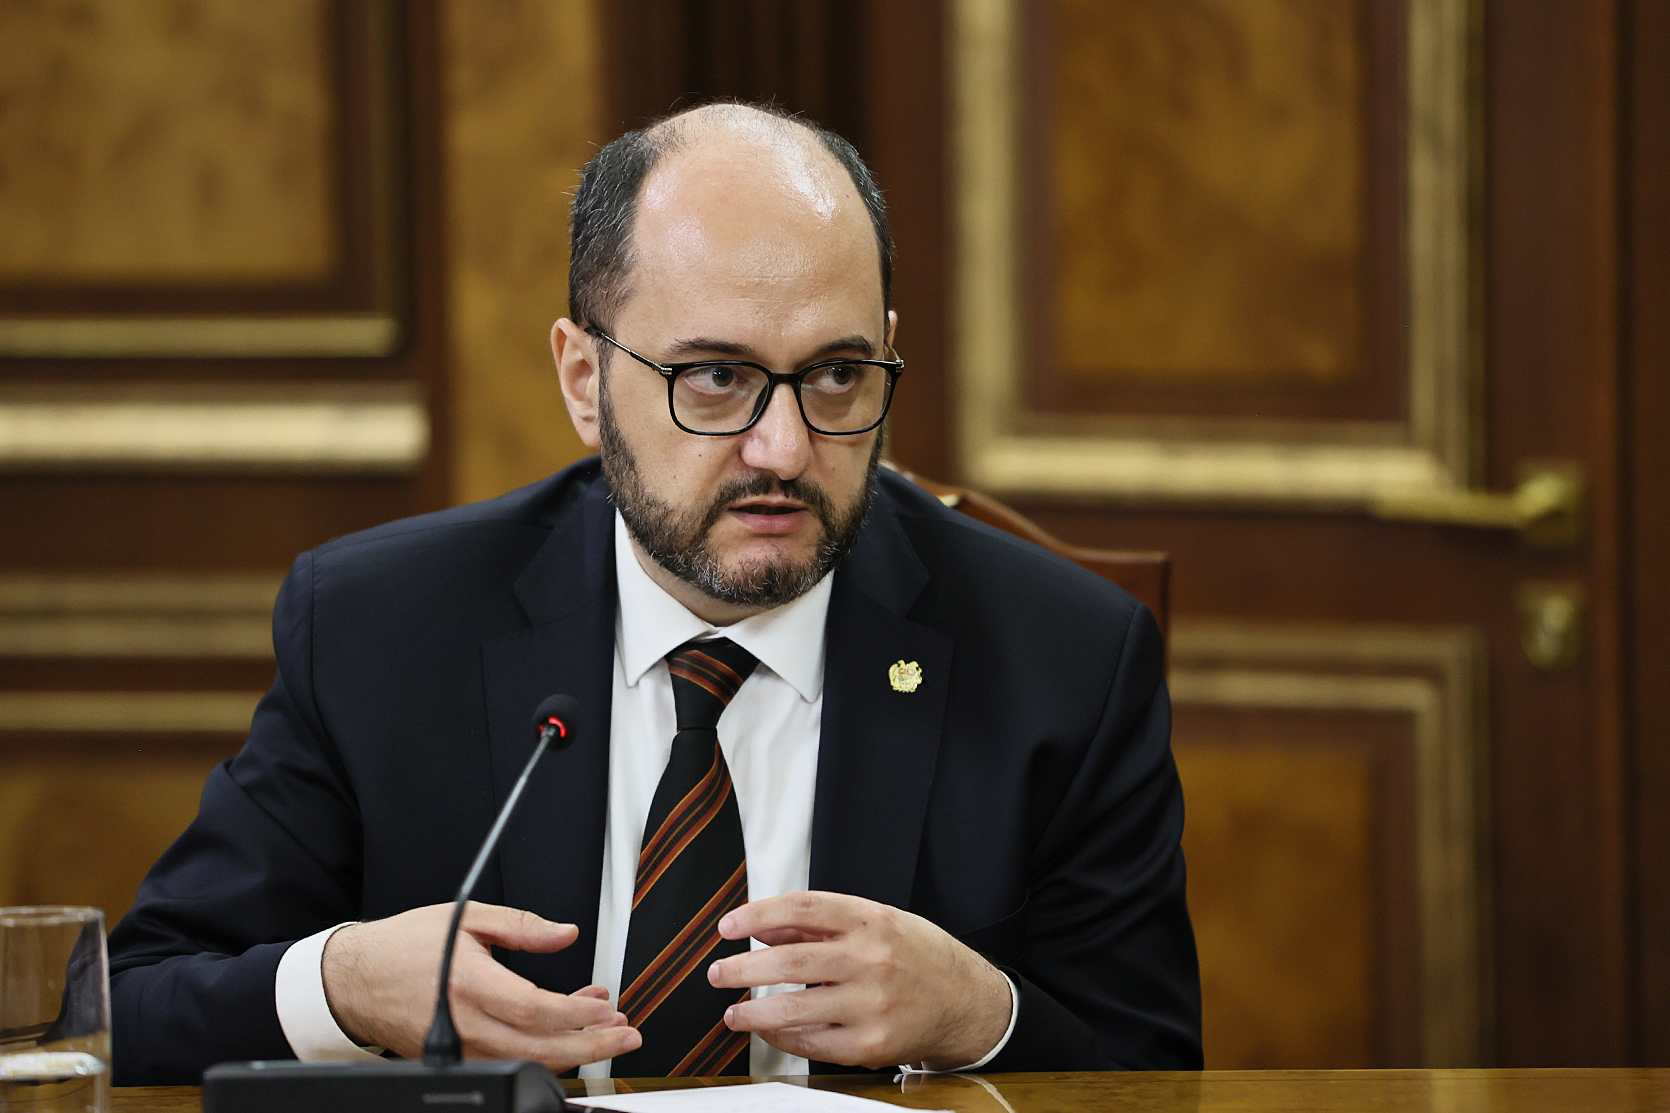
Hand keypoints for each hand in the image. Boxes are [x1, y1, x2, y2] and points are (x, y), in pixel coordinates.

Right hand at [321, 901, 639, 1069]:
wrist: (354, 979)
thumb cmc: (403, 946)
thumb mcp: (466, 918)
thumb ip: (521, 926)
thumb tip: (565, 933)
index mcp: (470, 984)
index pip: (535, 1009)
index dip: (576, 1014)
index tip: (606, 1007)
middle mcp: (465, 1025)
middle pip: (540, 1048)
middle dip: (591, 1045)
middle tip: (626, 1035)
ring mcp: (459, 1049)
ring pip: (527, 1062)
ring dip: (572, 1050)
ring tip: (604, 1031)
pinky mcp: (454, 1059)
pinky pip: (507, 1064)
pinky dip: (542, 1053)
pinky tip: (563, 1036)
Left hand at [707, 891, 1010, 1069]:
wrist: (967, 1002)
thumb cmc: (918, 957)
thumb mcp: (877, 922)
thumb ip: (820, 925)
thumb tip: (763, 928)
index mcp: (872, 920)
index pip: (802, 908)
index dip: (757, 914)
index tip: (728, 926)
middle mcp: (872, 960)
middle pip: (790, 962)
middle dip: (742, 968)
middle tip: (718, 972)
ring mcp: (872, 1006)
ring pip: (794, 1010)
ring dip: (752, 1012)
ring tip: (732, 1012)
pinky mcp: (871, 1045)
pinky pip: (813, 1043)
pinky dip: (783, 1038)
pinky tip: (769, 1031)